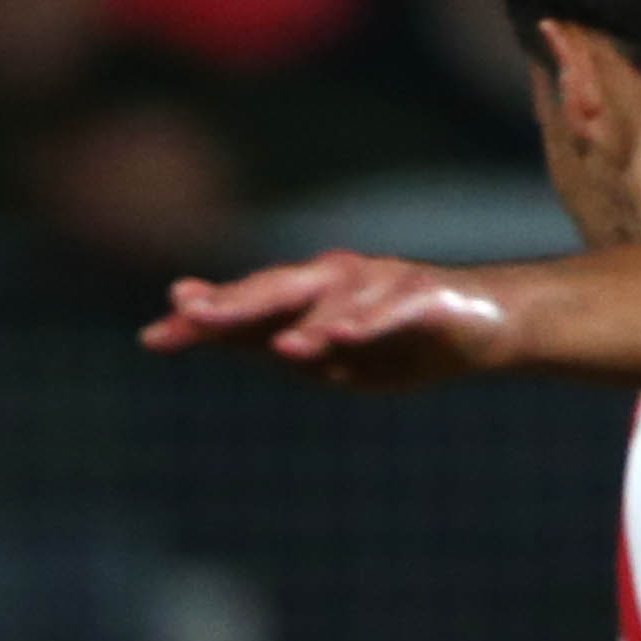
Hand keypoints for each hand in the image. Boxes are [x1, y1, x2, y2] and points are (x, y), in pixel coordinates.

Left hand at [141, 251, 519, 390]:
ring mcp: (381, 285)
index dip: (203, 321)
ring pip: (333, 301)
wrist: (487, 327)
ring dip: (301, 321)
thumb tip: (212, 337)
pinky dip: (367, 324)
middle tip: (190, 314)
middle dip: (234, 304)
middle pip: (277, 291)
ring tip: (272, 347)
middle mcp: (337, 281)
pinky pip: (391, 312)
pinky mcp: (426, 298)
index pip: (247, 308)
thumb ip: (277, 345)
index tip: (153, 337)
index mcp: (309, 297)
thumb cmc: (400, 344)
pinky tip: (344, 339)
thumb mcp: (331, 359)